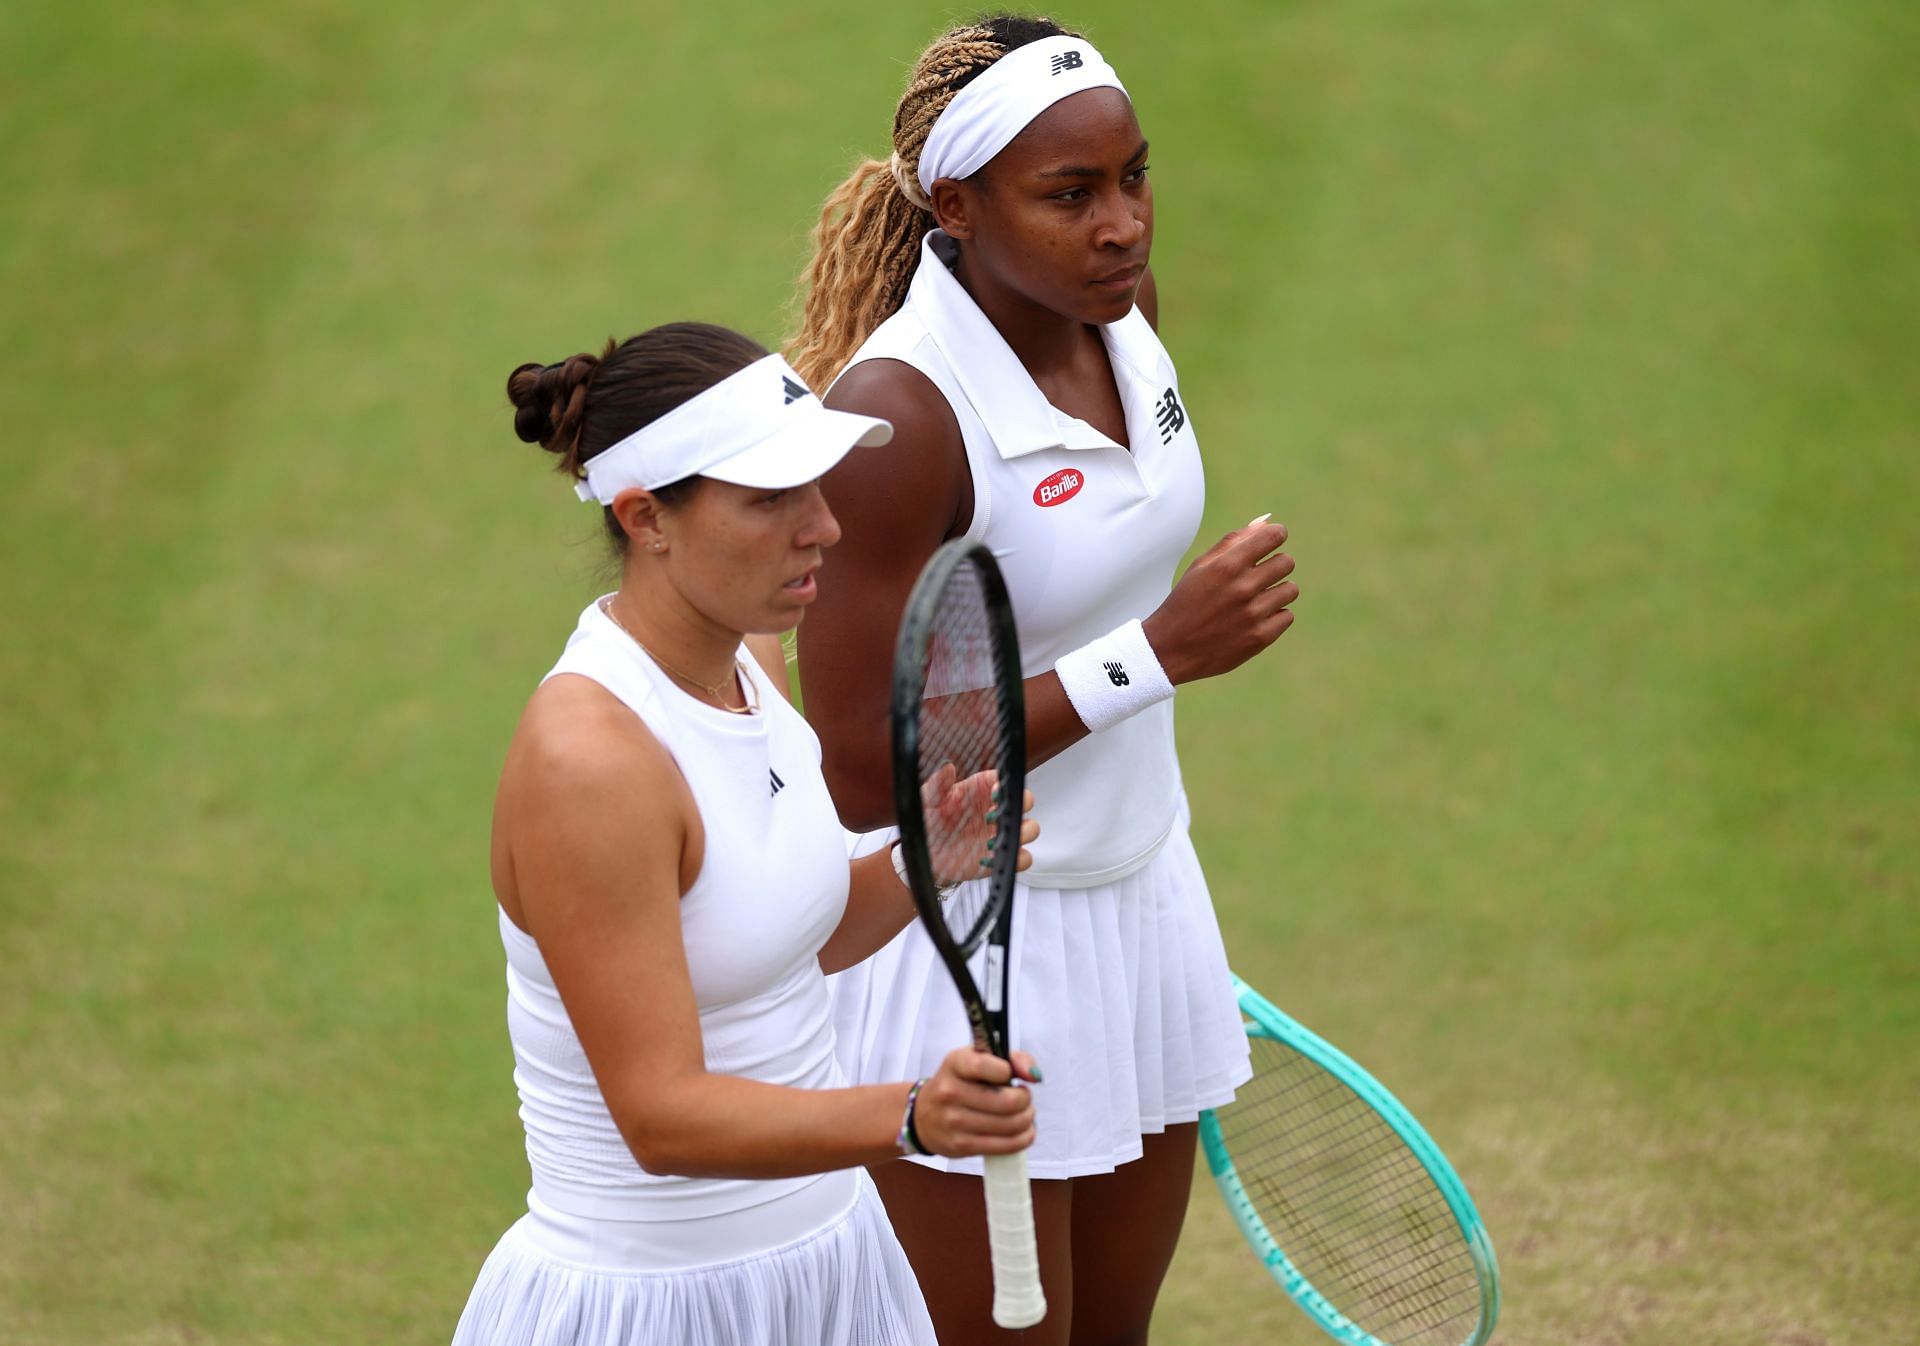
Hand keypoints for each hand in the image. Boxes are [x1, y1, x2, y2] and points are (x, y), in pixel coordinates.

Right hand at [911, 1048, 1040, 1156]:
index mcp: (955, 1063)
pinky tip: (1023, 1131)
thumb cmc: (959, 1082)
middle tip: (1024, 1098)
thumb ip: (1012, 1059)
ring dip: (1027, 1119)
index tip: (1008, 1075)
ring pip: (1011, 1125)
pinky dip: (1023, 1138)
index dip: (1008, 1071)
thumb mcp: (977, 1059)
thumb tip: (1035, 1075)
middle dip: (1026, 1100)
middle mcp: (950, 1092)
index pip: (986, 1066)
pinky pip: (1005, 1146)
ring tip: (1024, 1114)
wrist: (924, 1116)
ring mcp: (954, 1121)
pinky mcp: (961, 1146)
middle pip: (1008, 1101)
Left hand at [923, 769, 1038, 888]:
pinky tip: (990, 858)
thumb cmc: (929, 820)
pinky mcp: (1001, 857)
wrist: (923, 852)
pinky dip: (1015, 859)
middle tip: (995, 815)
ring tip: (995, 839)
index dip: (1006, 784)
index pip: (1005, 779)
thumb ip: (937, 784)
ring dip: (1020, 833)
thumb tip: (947, 767)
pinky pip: (1022, 859)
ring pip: (1030, 829)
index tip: (995, 792)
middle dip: (1020, 805)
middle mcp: (997, 809)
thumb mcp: (928, 800)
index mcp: (982, 789)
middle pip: (1025, 801)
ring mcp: (1001, 834)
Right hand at [1142, 517, 1296, 684]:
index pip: (1272, 536)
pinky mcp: (1260, 638)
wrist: (1171, 649)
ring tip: (1257, 599)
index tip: (1273, 540)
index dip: (1277, 535)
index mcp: (1226, 566)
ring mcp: (1253, 614)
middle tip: (1261, 575)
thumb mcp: (1200, 567)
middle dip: (1277, 564)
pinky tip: (1255, 619)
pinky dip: (1274, 616)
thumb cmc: (1186, 603)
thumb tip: (1266, 524)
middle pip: (1286, 562)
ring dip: (1278, 591)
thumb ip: (1233, 542)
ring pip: (1290, 590)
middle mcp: (1242, 588)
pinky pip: (1287, 616)